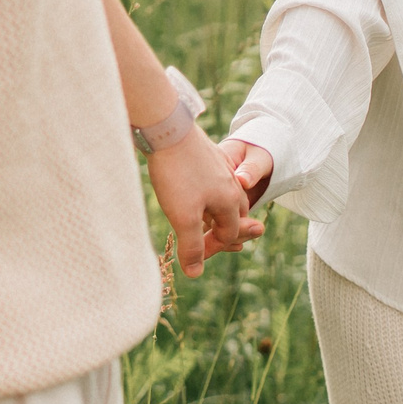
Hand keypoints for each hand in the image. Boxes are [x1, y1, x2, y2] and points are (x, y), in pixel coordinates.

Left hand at [148, 127, 263, 277]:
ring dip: (219, 214)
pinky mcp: (205, 156)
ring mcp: (218, 168)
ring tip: (210, 224)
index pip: (229, 234)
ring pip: (224, 197)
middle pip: (235, 215)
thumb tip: (195, 274)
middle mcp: (230, 184)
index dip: (212, 250)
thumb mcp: (183, 217)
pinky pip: (213, 182)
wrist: (167, 128)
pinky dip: (208, 196)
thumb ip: (192, 246)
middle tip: (224, 245)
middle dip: (229, 232)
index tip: (192, 258)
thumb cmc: (177, 174)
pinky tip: (194, 194)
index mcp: (230, 201)